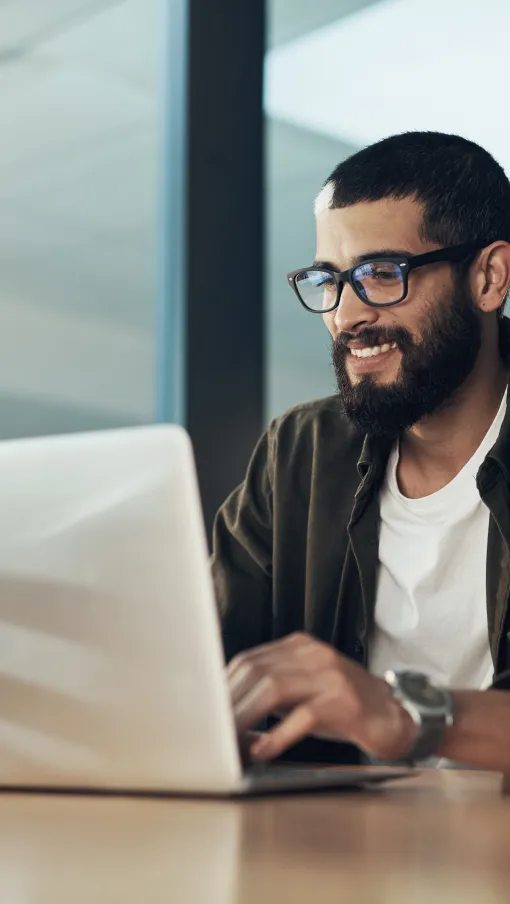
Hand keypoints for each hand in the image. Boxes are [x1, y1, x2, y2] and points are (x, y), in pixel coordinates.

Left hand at [227, 633, 416, 761]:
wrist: (397, 715)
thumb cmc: (343, 708)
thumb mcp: (303, 691)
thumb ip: (270, 692)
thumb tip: (225, 711)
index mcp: (298, 647)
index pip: (248, 660)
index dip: (223, 687)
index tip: (204, 713)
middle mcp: (312, 654)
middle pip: (255, 671)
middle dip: (228, 704)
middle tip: (209, 733)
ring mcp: (329, 675)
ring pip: (273, 688)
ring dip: (245, 718)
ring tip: (228, 742)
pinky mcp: (344, 701)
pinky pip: (303, 715)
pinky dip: (278, 735)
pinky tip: (263, 751)